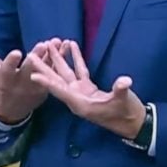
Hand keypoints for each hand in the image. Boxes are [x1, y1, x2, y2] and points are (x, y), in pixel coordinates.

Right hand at [0, 27, 65, 123]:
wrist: (9, 107)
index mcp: (4, 77)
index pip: (7, 69)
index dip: (11, 61)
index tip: (17, 52)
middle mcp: (20, 83)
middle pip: (29, 71)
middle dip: (36, 58)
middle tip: (43, 45)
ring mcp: (35, 87)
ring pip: (45, 71)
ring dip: (52, 57)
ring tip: (58, 42)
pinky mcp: (46, 88)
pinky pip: (55, 73)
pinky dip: (61, 60)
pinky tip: (67, 46)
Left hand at [27, 40, 146, 138]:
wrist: (134, 122)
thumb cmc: (127, 114)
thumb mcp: (123, 102)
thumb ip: (121, 91)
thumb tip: (124, 81)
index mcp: (80, 104)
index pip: (60, 91)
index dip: (47, 83)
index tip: (33, 75)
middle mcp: (77, 98)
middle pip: (57, 80)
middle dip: (45, 67)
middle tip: (32, 54)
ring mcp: (82, 92)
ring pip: (66, 74)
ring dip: (58, 59)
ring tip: (49, 44)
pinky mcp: (89, 88)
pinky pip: (80, 70)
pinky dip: (76, 58)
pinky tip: (72, 45)